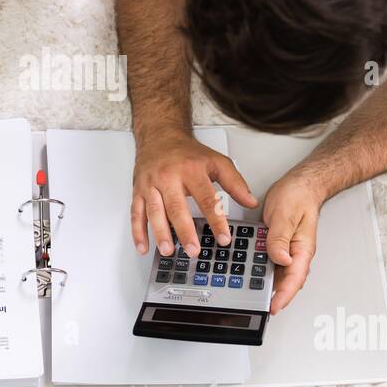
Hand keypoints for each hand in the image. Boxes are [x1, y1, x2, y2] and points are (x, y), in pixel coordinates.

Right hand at [130, 127, 257, 258]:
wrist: (160, 135)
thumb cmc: (187, 152)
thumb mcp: (216, 161)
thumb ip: (235, 182)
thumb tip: (250, 201)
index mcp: (191, 170)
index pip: (206, 198)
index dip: (216, 220)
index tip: (223, 238)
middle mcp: (169, 177)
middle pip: (177, 207)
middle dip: (185, 231)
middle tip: (193, 250)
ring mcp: (151, 184)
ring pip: (154, 211)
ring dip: (160, 233)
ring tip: (168, 251)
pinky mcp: (138, 190)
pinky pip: (136, 213)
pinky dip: (138, 232)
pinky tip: (143, 247)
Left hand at [261, 172, 325, 313]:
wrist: (301, 184)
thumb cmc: (298, 196)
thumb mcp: (286, 215)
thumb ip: (281, 238)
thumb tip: (280, 258)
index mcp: (302, 249)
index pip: (295, 278)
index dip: (284, 295)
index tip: (274, 306)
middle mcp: (297, 253)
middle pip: (286, 281)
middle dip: (274, 295)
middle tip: (259, 305)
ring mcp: (289, 250)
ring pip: (277, 273)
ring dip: (266, 283)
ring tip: (251, 292)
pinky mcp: (280, 245)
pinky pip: (271, 261)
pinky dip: (261, 267)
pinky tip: (250, 271)